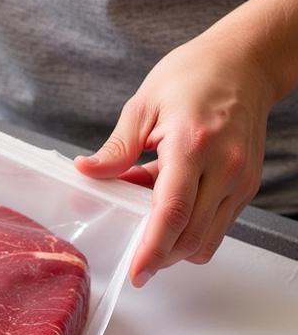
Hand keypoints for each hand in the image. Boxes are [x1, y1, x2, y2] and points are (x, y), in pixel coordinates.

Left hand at [75, 27, 274, 285]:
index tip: (136, 272)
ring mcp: (241, 178)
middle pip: (191, 236)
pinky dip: (192, 229)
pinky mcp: (248, 184)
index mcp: (192, 145)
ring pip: (208, 238)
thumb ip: (116, 148)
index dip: (152, 249)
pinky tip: (174, 207)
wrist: (246, 62)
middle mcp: (224, 166)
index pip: (172, 212)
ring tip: (152, 220)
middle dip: (161, 256)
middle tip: (136, 260)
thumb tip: (86, 171)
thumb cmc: (193, 76)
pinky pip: (218, 225)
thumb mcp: (143, 105)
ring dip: (176, 245)